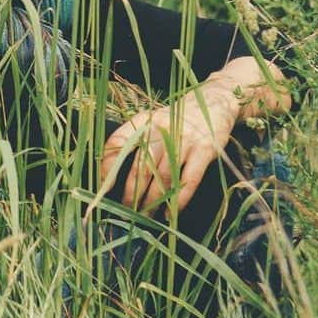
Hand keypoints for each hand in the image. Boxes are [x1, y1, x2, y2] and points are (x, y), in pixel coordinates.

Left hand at [100, 82, 239, 214]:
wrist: (214, 102)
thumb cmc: (176, 118)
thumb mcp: (153, 120)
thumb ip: (136, 139)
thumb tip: (113, 172)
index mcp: (145, 120)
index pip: (119, 141)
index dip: (108, 165)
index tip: (103, 186)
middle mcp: (162, 129)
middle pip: (141, 166)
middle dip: (132, 193)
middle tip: (126, 210)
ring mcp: (184, 140)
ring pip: (164, 177)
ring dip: (153, 200)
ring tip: (146, 216)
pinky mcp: (204, 150)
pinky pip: (188, 180)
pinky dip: (178, 200)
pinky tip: (170, 213)